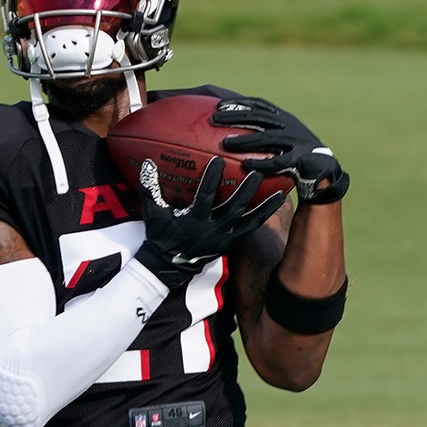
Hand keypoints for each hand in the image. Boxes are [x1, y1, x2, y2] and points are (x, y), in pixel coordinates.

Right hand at [134, 157, 285, 287]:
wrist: (168, 266)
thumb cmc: (161, 235)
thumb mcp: (153, 213)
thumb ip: (150, 189)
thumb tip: (146, 163)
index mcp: (193, 220)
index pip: (205, 197)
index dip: (211, 180)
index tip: (218, 160)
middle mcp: (212, 230)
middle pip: (233, 208)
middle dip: (245, 190)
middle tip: (257, 171)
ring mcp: (224, 238)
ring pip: (248, 220)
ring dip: (264, 205)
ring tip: (280, 189)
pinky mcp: (232, 243)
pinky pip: (252, 228)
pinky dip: (265, 215)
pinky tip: (278, 202)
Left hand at [212, 97, 349, 203]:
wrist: (324, 170)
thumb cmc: (295, 155)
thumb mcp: (281, 139)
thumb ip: (263, 134)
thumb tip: (230, 135)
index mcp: (284, 118)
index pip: (260, 105)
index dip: (240, 103)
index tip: (218, 104)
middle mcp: (290, 126)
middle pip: (259, 117)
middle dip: (236, 116)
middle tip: (214, 119)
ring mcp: (296, 141)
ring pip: (266, 138)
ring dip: (245, 140)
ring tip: (225, 143)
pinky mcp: (300, 159)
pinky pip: (278, 161)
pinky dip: (261, 162)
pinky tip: (246, 165)